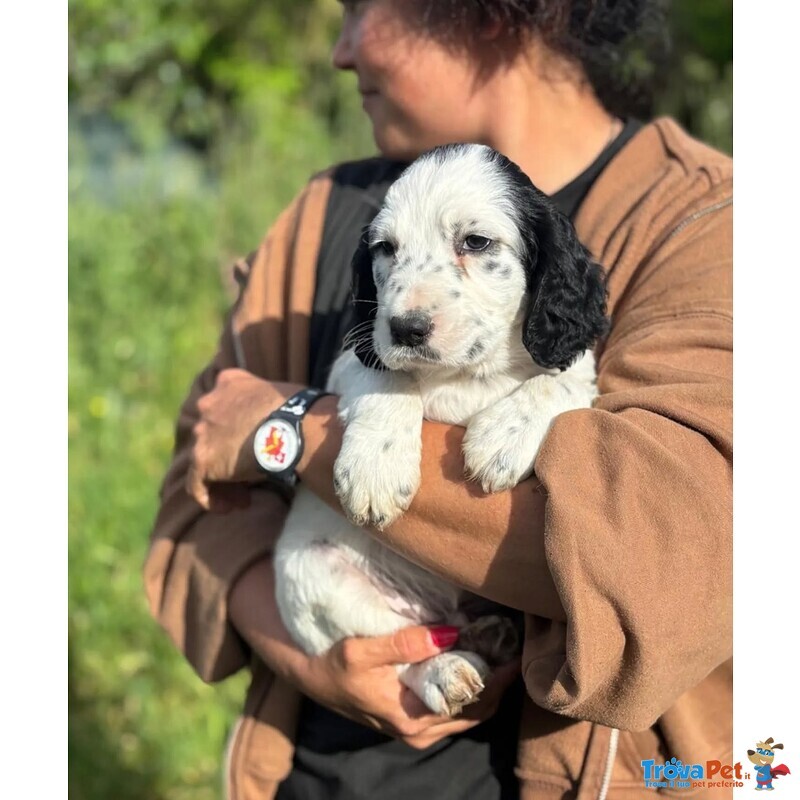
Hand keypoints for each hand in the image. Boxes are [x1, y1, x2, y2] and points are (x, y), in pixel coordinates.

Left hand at [187, 368, 299, 509]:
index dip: (233, 433)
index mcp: (229, 383)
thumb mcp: (280, 393)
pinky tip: (229, 508)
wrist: (296, 428)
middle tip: (249, 477)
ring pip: (203, 461)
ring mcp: (203, 430)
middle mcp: (209, 403)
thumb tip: (280, 421)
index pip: (222, 408)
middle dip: (229, 458)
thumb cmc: (302, 413)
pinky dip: (209, 498)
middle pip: (211, 436)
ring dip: (223, 480)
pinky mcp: (202, 458)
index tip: (251, 450)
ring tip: (245, 498)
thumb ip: (266, 401)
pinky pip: (196, 485)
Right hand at [290, 626, 520, 748]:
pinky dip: (470, 690)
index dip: (497, 679)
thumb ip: (405, 643)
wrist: (311, 678)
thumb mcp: (361, 651)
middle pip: (477, 712)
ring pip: (468, 713)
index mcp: (412, 719)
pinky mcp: (413, 719)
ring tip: (498, 650)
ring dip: (486, 686)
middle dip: (498, 682)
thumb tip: (450, 634)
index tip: (514, 650)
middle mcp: (420, 731)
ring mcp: (418, 728)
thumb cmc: (333, 665)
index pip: (472, 704)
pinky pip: (455, 710)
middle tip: (511, 645)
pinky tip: (474, 661)